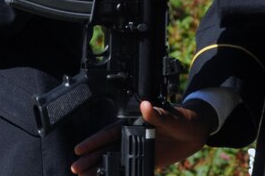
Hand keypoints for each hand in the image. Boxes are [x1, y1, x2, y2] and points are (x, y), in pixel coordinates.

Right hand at [71, 100, 214, 174]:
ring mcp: (140, 148)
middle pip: (107, 150)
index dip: (93, 142)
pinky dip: (121, 174)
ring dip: (101, 168)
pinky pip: (132, 168)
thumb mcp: (171, 116)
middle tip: (76, 169)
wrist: (198, 131)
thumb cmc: (184, 118)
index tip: (79, 150)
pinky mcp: (149, 159)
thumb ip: (157, 114)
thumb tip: (146, 105)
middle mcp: (133, 136)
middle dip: (91, 159)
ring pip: (116, 160)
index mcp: (134, 124)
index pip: (109, 134)